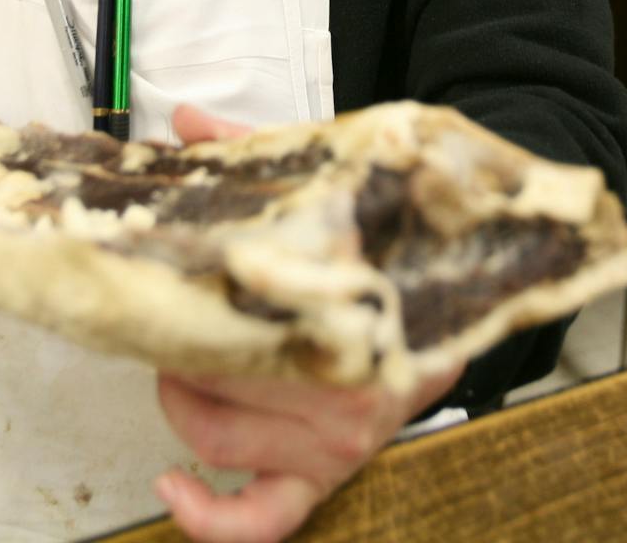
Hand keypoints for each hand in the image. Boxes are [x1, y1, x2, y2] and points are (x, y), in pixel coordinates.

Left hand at [157, 104, 461, 542]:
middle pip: (216, 369)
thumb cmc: (390, 248)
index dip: (185, 285)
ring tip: (179, 364)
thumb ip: (257, 156)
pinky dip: (209, 515)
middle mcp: (342, 377)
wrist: (467, 301)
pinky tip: (174, 484)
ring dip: (182, 401)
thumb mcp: (334, 189)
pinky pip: (264, 517)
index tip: (160, 266)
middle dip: (177, 338)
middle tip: (166, 310)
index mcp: (345, 298)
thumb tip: (185, 123)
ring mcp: (338, 434)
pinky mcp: (330, 472)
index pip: (241, 299)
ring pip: (218, 435)